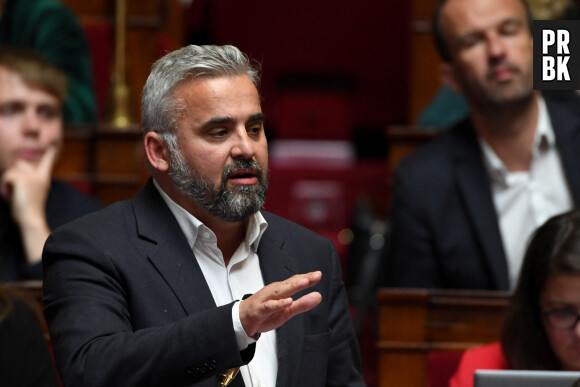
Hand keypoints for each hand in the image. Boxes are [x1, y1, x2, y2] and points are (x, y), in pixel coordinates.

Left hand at [0, 144, 57, 262]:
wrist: (31, 219)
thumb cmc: (30, 210)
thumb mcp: (33, 193)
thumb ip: (29, 181)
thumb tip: (17, 172)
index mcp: (44, 178)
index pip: (47, 160)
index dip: (49, 151)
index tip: (52, 143)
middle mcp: (39, 174)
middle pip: (20, 164)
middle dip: (13, 175)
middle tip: (15, 191)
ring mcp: (31, 176)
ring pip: (11, 170)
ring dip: (8, 182)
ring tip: (14, 195)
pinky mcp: (21, 179)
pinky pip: (6, 176)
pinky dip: (5, 187)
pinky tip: (11, 196)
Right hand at [239, 271, 322, 338]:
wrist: (241, 319)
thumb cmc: (265, 313)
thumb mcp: (287, 311)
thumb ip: (302, 304)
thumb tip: (319, 296)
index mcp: (281, 290)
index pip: (295, 281)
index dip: (307, 277)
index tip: (319, 274)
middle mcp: (274, 291)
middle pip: (290, 283)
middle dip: (303, 279)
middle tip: (317, 275)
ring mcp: (266, 299)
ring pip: (280, 292)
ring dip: (292, 287)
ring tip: (305, 283)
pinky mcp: (260, 310)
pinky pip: (269, 306)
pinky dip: (279, 304)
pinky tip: (288, 301)